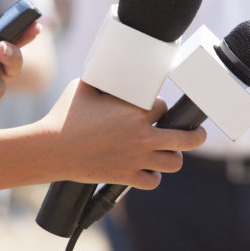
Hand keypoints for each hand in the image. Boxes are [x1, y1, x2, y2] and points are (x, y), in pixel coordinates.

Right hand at [43, 80, 206, 188]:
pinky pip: (153, 181)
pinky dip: (153, 177)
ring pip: (174, 163)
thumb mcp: (82, 87)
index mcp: (135, 112)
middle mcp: (142, 136)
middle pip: (186, 138)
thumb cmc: (64, 116)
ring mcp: (136, 159)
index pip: (163, 107)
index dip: (160, 107)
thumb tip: (102, 69)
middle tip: (198, 134)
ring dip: (174, 157)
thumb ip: (99, 79)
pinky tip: (149, 171)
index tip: (155, 109)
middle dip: (197, 136)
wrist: (51, 149)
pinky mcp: (126, 177)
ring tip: (170, 153)